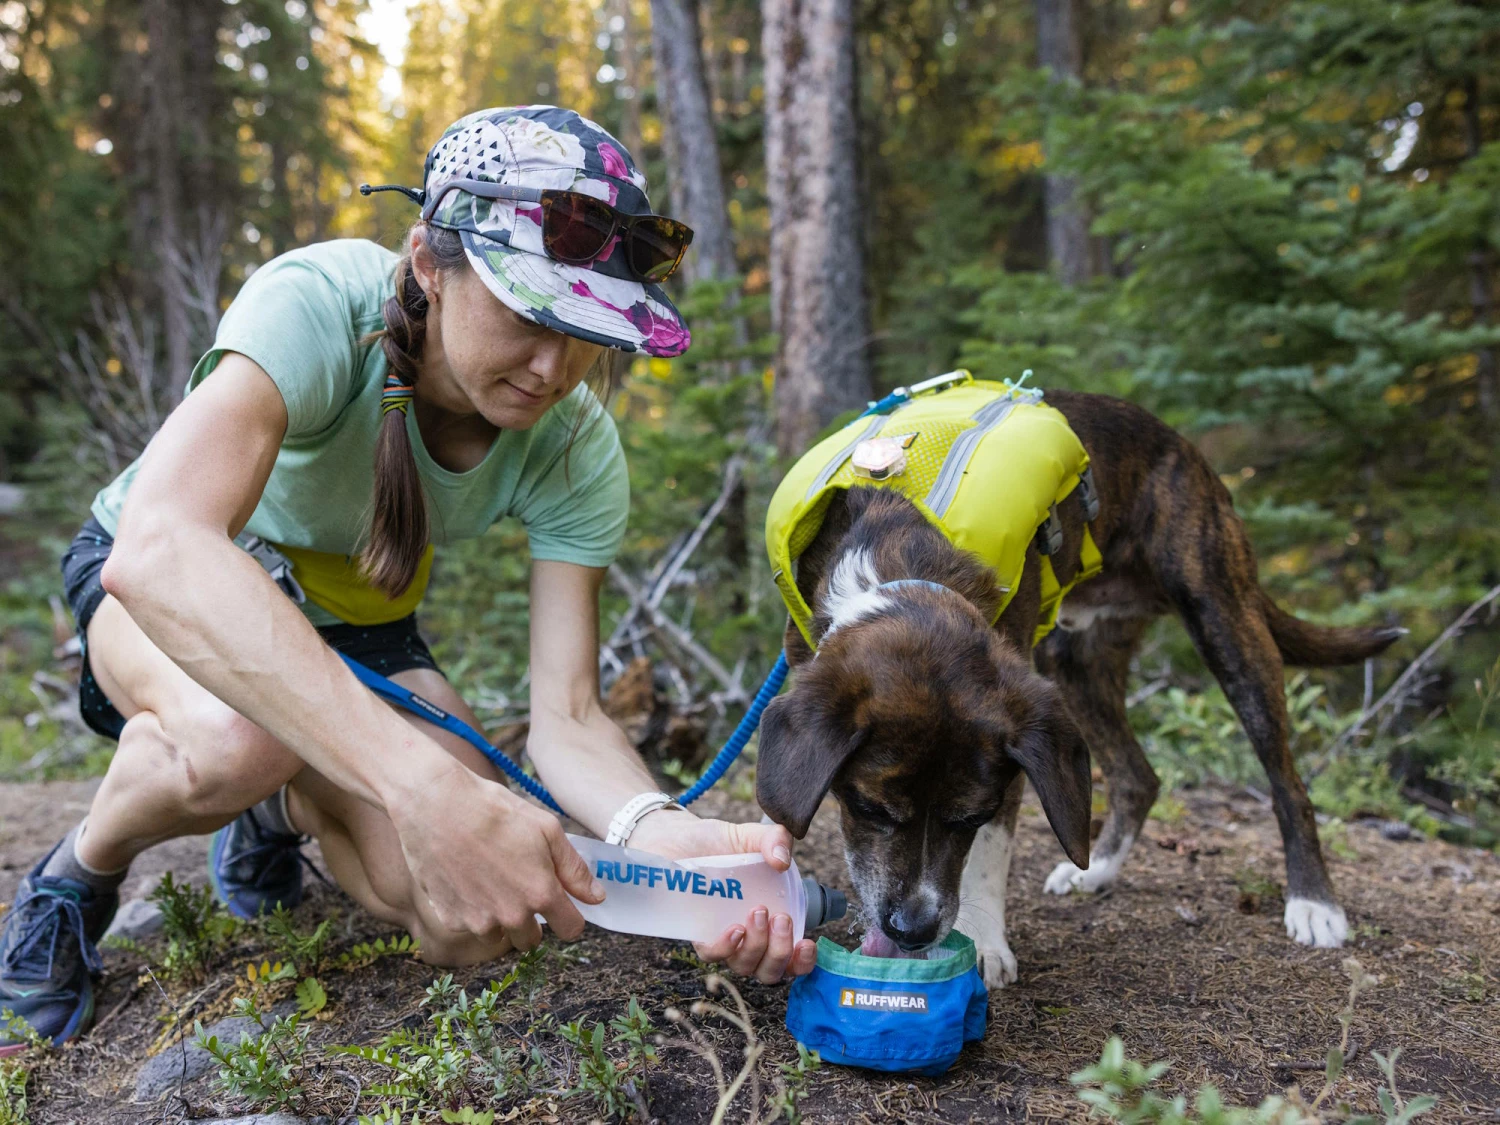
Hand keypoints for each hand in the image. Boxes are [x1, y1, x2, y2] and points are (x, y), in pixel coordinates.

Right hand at [387, 757, 603, 949]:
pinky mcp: (449, 919)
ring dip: (499, 918)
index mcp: (541, 894)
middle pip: (532, 940)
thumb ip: (574, 869)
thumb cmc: (495, 811)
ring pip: (499, 935)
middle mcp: (511, 916)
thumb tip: (597, 898)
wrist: (437, 805)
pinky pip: (469, 925)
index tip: (561, 905)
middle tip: (518, 886)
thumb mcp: (546, 830)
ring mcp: (477, 921)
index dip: (569, 917)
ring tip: (489, 880)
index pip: (571, 929)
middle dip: (532, 919)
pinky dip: (470, 910)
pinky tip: (465, 879)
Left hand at [629, 810, 818, 983]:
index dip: (801, 961)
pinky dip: (726, 947)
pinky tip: (734, 929)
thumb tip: (782, 861)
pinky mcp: (696, 932)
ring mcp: (721, 936)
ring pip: (744, 965)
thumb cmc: (716, 842)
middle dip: (780, 952)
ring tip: (758, 913)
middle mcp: (747, 935)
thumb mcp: (750, 836)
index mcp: (768, 919)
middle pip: (769, 969)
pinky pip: (712, 954)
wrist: (676, 835)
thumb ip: (775, 839)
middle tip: (780, 919)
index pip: (789, 956)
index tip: (807, 943)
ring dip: (757, 947)